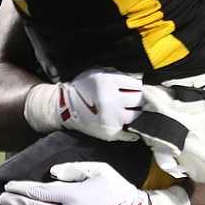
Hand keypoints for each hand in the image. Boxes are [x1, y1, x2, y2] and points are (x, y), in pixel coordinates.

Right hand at [24, 69, 141, 140]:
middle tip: (134, 98)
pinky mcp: (111, 132)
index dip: (136, 86)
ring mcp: (112, 118)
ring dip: (136, 112)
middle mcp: (111, 101)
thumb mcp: (99, 72)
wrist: (66, 107)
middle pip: (138, 100)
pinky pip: (131, 131)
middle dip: (138, 98)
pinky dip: (133, 127)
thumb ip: (118, 75)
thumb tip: (139, 81)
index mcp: (108, 83)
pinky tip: (128, 122)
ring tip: (130, 109)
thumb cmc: (84, 86)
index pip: (136, 85)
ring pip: (137, 116)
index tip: (134, 87)